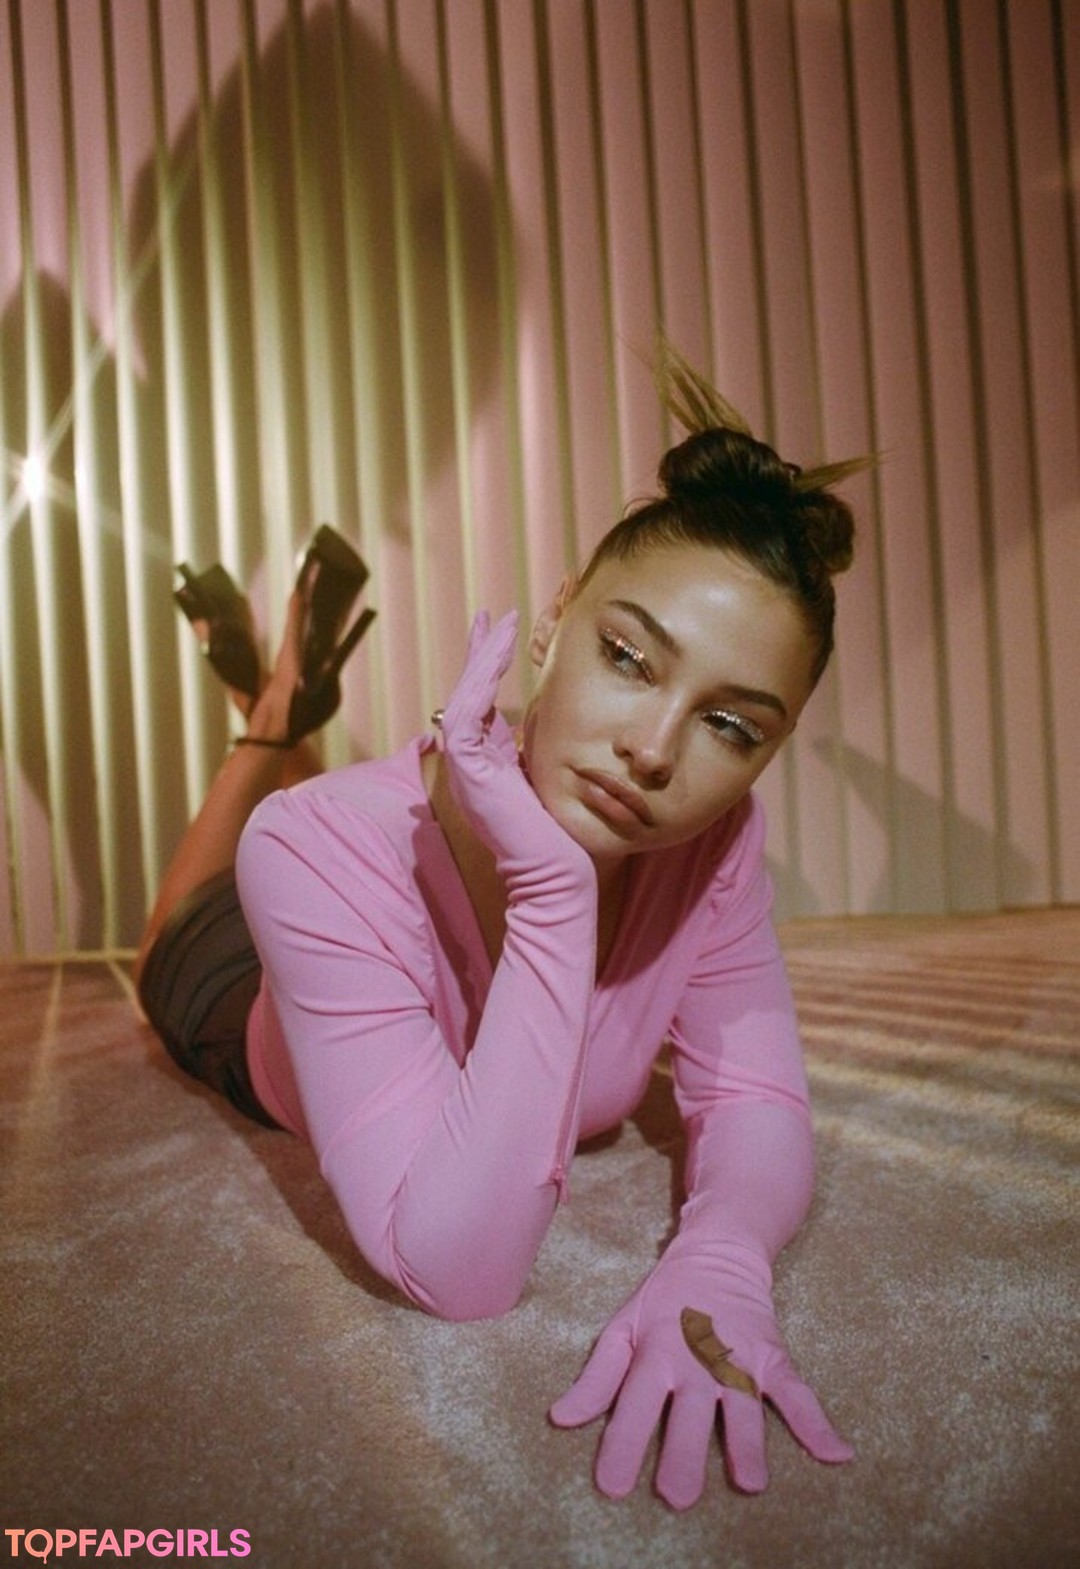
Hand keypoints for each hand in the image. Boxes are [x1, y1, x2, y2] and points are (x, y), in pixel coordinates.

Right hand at [439, 611, 594, 897]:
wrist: (556, 876)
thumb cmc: (561, 839)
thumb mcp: (552, 782)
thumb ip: (543, 756)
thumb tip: (555, 730)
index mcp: (489, 766)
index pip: (483, 707)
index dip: (488, 669)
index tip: (502, 635)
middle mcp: (472, 763)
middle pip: (468, 694)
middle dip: (480, 653)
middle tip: (492, 617)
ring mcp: (466, 766)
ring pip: (464, 696)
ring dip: (482, 657)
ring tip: (500, 623)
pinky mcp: (467, 769)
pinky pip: (465, 713)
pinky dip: (480, 678)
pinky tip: (497, 651)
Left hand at [549, 1248, 852, 1507]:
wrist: (718, 1251)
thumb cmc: (664, 1299)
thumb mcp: (622, 1327)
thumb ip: (596, 1377)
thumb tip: (561, 1419)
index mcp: (654, 1353)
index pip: (633, 1404)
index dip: (622, 1445)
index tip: (612, 1486)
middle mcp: (695, 1359)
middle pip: (688, 1413)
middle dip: (684, 1453)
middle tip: (678, 1496)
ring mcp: (737, 1359)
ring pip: (742, 1407)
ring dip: (746, 1443)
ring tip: (751, 1481)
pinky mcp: (771, 1356)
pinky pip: (796, 1391)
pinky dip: (818, 1422)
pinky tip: (837, 1454)